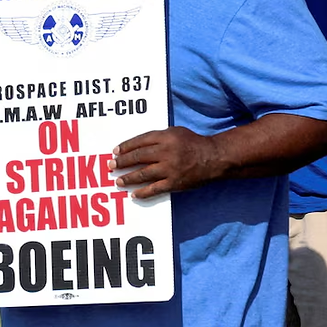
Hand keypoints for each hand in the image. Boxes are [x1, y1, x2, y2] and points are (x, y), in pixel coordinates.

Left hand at [109, 126, 223, 199]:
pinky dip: (143, 192)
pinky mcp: (175, 183)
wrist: (214, 158)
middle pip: (139, 157)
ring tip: (118, 181)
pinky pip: (155, 189)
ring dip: (128, 178)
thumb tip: (136, 145)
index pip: (139, 141)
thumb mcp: (175, 132)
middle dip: (122, 162)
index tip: (115, 151)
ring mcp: (170, 169)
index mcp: (165, 137)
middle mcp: (166, 152)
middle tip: (111, 166)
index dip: (125, 147)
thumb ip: (157, 137)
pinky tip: (133, 194)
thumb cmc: (193, 142)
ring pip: (143, 174)